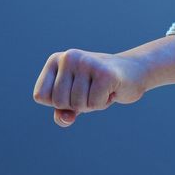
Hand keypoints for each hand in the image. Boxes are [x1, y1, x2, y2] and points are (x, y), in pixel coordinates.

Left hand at [32, 49, 149, 126]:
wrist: (133, 72)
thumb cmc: (99, 87)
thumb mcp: (74, 101)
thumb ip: (62, 113)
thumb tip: (65, 118)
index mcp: (56, 60)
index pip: (40, 96)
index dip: (58, 102)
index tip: (75, 90)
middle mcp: (68, 57)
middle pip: (58, 101)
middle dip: (76, 104)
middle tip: (91, 90)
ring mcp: (86, 62)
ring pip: (77, 104)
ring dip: (92, 104)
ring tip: (101, 88)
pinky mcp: (104, 72)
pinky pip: (94, 104)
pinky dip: (103, 103)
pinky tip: (111, 89)